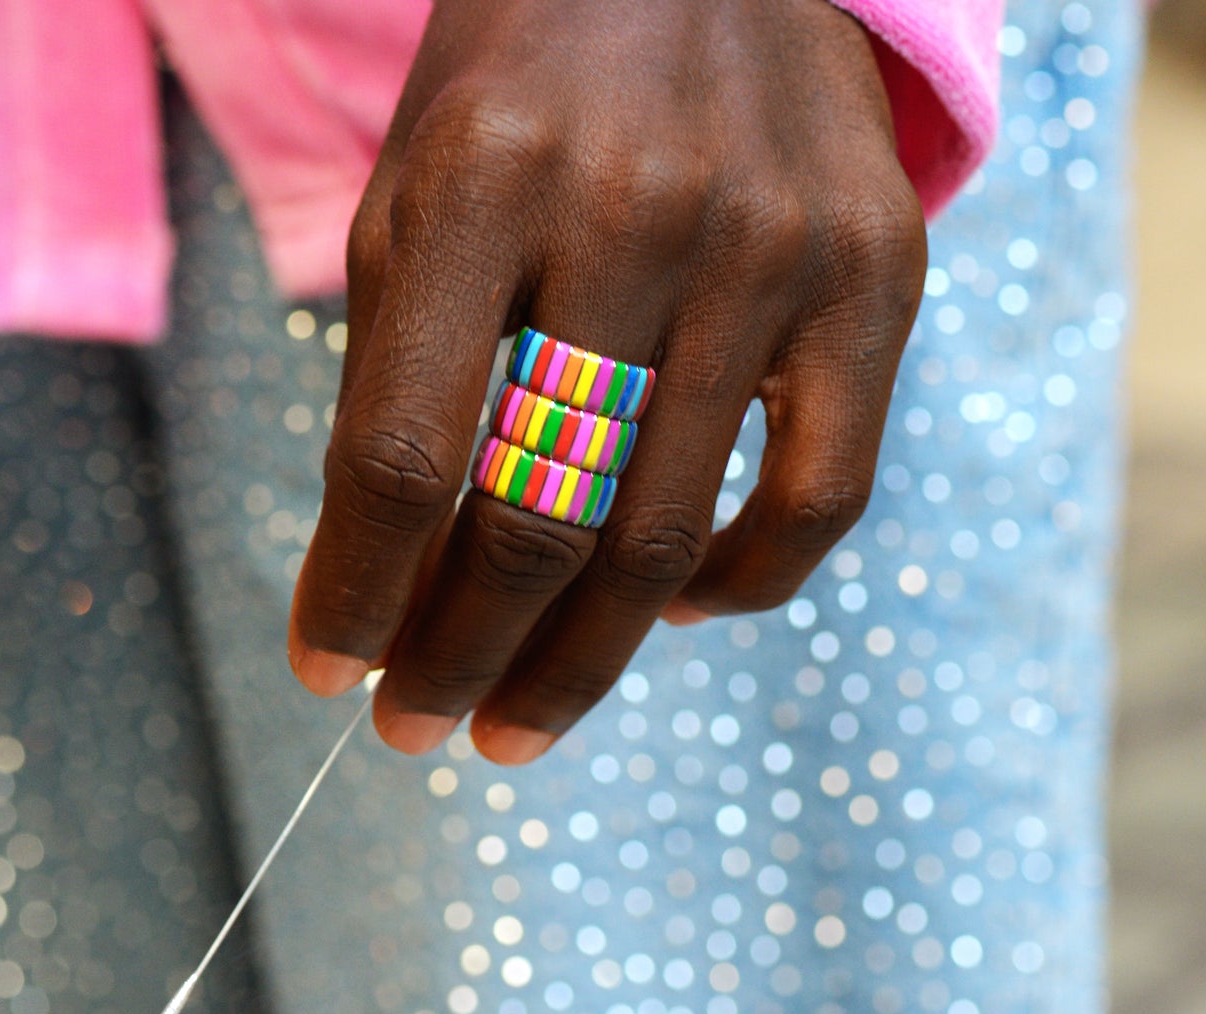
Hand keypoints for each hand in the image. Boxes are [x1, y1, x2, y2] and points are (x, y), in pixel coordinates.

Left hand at [288, 0, 925, 762]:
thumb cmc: (537, 91)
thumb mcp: (422, 191)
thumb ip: (398, 376)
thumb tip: (385, 586)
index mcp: (487, 175)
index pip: (405, 453)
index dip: (357, 593)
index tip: (327, 672)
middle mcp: (639, 211)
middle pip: (538, 520)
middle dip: (459, 657)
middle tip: (417, 730)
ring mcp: (776, 251)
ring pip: (667, 541)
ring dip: (576, 665)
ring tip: (513, 721)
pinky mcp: (878, 284)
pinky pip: (819, 503)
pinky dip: (737, 591)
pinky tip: (670, 610)